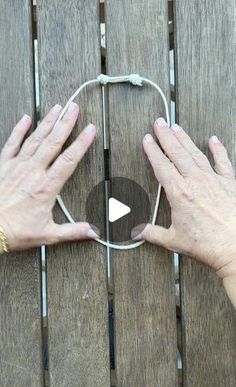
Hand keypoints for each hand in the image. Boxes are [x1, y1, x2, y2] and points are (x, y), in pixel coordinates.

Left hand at [0, 102, 96, 250]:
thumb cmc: (15, 230)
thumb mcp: (48, 234)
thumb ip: (73, 231)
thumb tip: (93, 232)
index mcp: (46, 186)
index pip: (69, 159)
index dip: (81, 143)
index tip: (90, 130)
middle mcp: (33, 171)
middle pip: (53, 142)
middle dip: (65, 123)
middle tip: (74, 108)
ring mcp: (17, 166)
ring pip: (35, 138)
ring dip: (47, 122)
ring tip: (57, 108)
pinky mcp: (3, 165)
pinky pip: (12, 143)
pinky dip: (19, 130)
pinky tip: (25, 119)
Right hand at [132, 118, 235, 291]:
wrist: (235, 247)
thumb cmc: (208, 244)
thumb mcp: (174, 240)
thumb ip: (152, 233)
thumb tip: (138, 232)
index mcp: (179, 193)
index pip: (162, 165)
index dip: (153, 151)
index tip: (148, 140)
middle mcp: (196, 182)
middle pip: (177, 152)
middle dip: (166, 136)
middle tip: (160, 122)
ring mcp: (213, 180)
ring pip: (196, 153)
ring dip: (185, 139)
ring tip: (177, 127)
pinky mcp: (228, 183)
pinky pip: (223, 161)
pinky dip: (218, 149)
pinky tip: (214, 140)